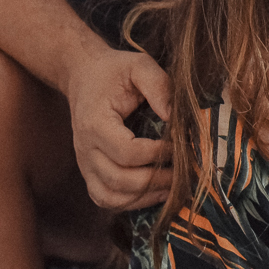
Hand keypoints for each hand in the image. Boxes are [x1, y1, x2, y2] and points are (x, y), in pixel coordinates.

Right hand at [65, 47, 173, 209]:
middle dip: (156, 180)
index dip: (158, 154)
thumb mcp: (140, 66)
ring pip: (110, 196)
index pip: (127, 151)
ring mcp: (85, 163)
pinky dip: (130, 203)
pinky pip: (105, 198)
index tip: (180, 145)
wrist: (84, 75)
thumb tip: (177, 117)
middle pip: (119, 179)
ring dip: (145, 197)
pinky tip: (155, 192)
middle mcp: (85, 148)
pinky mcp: (90, 171)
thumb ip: (160, 86)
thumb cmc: (115, 71)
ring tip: (174, 186)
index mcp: (95, 122)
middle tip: (185, 172)